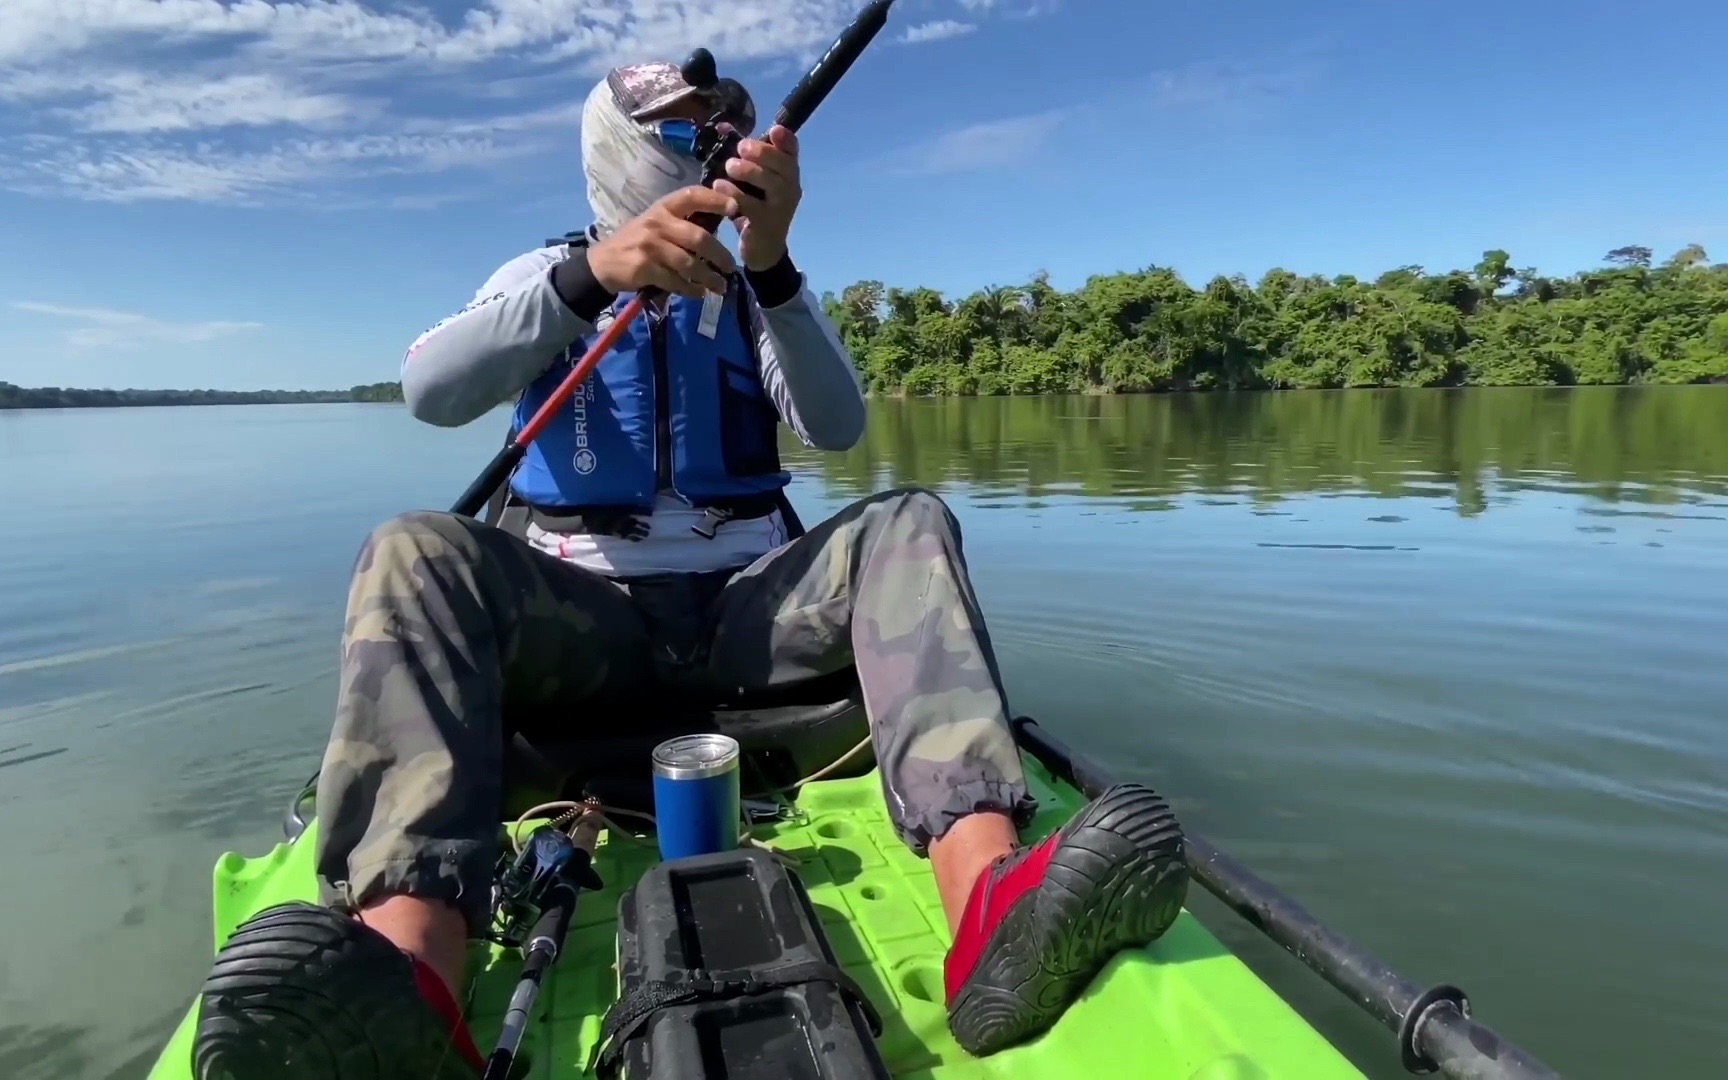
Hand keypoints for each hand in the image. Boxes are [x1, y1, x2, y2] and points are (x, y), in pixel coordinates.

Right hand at [587, 186, 739, 297]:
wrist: (603, 262)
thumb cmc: (636, 241)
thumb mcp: (656, 223)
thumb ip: (682, 222)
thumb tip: (718, 223)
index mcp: (663, 208)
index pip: (692, 196)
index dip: (715, 200)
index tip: (735, 208)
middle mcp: (657, 223)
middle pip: (698, 237)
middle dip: (719, 255)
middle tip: (730, 267)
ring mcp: (650, 245)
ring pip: (689, 263)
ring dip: (709, 278)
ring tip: (720, 287)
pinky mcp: (644, 268)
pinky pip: (676, 281)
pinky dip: (691, 289)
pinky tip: (699, 293)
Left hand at [714, 125, 801, 271]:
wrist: (763, 249)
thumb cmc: (755, 207)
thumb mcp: (751, 179)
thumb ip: (742, 155)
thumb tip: (721, 126)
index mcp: (788, 173)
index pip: (793, 151)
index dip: (786, 139)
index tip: (774, 130)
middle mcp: (791, 188)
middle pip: (783, 165)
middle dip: (762, 153)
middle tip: (740, 147)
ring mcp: (782, 207)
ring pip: (771, 184)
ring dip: (749, 171)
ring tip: (729, 166)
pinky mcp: (768, 224)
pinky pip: (752, 205)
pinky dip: (734, 193)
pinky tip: (719, 186)